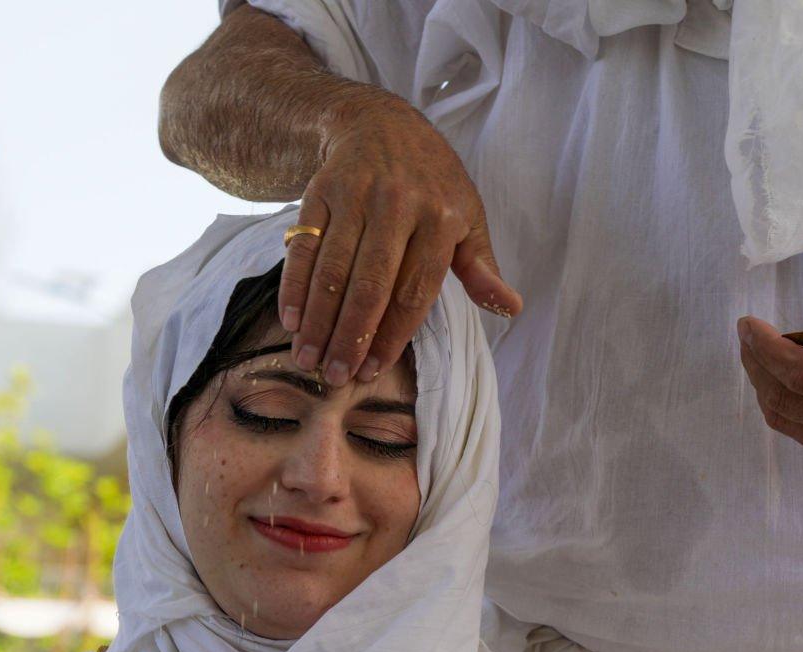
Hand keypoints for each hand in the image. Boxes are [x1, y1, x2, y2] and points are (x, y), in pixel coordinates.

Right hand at [279, 92, 521, 385]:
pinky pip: (304, 247)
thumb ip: (482, 267)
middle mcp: (397, 205)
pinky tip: (290, 322)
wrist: (382, 124)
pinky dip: (294, 287)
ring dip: (318, 320)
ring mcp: (355, 197)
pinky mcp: (320, 192)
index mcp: (440, 218)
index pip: (415, 289)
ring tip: (308, 359)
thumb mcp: (468, 216)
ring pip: (333, 270)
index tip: (374, 369)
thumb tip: (511, 308)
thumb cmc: (433, 183)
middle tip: (337, 376)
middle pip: (370, 284)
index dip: (393, 334)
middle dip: (351, 336)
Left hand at [737, 286, 802, 460]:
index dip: (764, 348)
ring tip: (761, 351)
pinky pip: (799, 430)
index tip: (746, 324)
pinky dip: (780, 402)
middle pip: (785, 400)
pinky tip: (783, 374)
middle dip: (756, 365)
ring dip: (762, 384)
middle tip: (749, 335)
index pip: (801, 375)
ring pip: (785, 420)